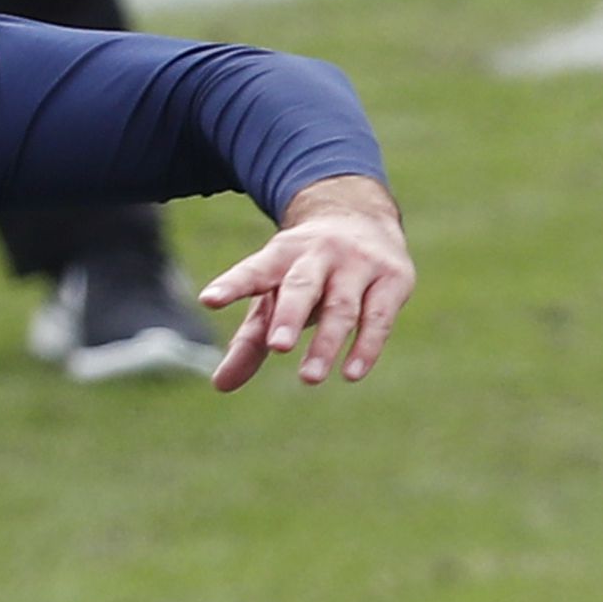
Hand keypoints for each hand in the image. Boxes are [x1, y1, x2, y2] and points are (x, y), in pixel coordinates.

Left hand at [202, 174, 414, 390]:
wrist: (362, 216)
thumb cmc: (306, 271)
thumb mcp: (275, 296)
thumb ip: (250, 341)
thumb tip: (220, 385)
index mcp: (282, 254)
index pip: (255, 271)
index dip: (233, 285)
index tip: (209, 300)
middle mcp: (319, 254)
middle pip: (302, 286)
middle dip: (289, 316)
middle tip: (277, 346)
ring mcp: (358, 263)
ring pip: (341, 306)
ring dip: (326, 343)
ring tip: (308, 378)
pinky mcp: (392, 278)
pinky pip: (378, 317)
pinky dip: (366, 347)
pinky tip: (351, 373)